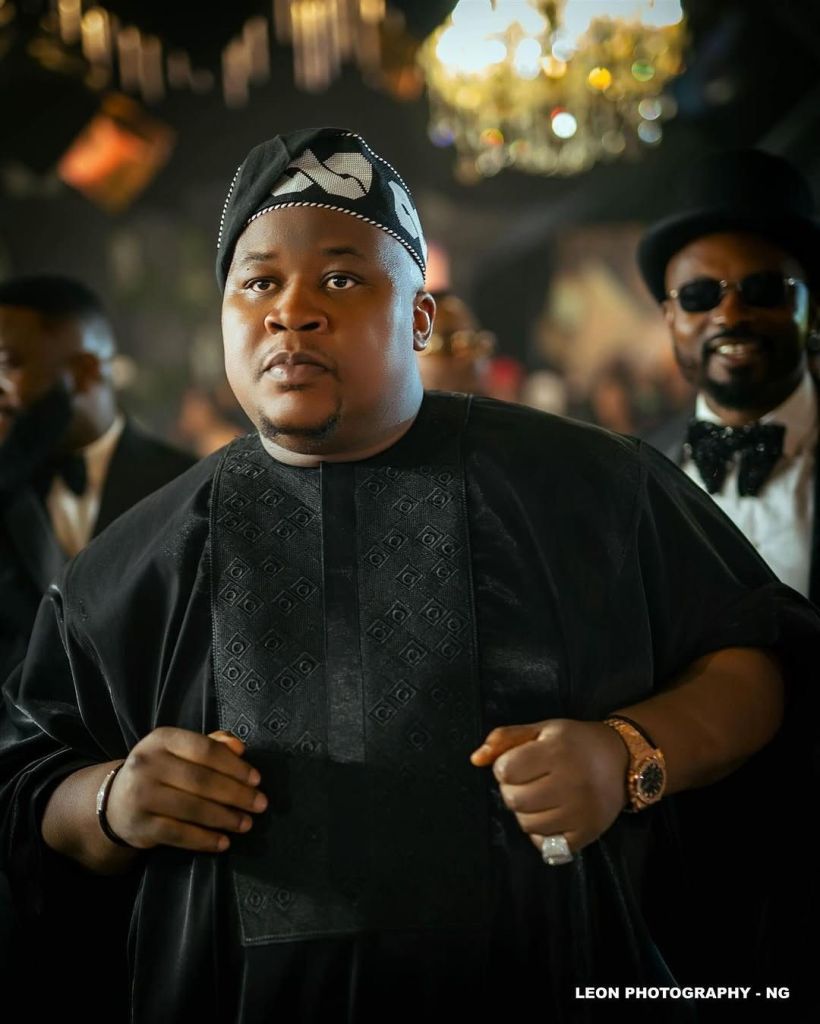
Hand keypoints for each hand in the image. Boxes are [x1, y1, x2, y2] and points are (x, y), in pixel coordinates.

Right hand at [104, 727, 266, 852]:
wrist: (114, 802)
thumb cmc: (160, 771)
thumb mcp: (180, 751)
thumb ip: (212, 745)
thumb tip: (240, 748)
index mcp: (162, 739)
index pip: (205, 750)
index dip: (234, 766)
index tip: (257, 780)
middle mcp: (148, 764)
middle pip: (202, 780)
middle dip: (236, 794)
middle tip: (260, 805)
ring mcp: (141, 795)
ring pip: (193, 808)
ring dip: (225, 818)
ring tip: (246, 824)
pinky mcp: (140, 825)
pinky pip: (179, 834)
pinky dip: (204, 840)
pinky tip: (223, 843)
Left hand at [471, 719, 628, 854]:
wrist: (621, 760)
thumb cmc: (575, 742)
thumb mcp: (541, 730)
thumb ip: (505, 738)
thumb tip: (475, 759)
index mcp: (557, 750)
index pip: (506, 770)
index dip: (505, 767)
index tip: (519, 762)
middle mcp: (571, 782)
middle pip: (514, 800)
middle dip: (513, 790)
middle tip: (529, 780)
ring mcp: (581, 811)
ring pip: (527, 824)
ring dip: (526, 812)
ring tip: (541, 796)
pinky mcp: (588, 833)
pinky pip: (546, 844)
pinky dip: (542, 833)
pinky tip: (552, 814)